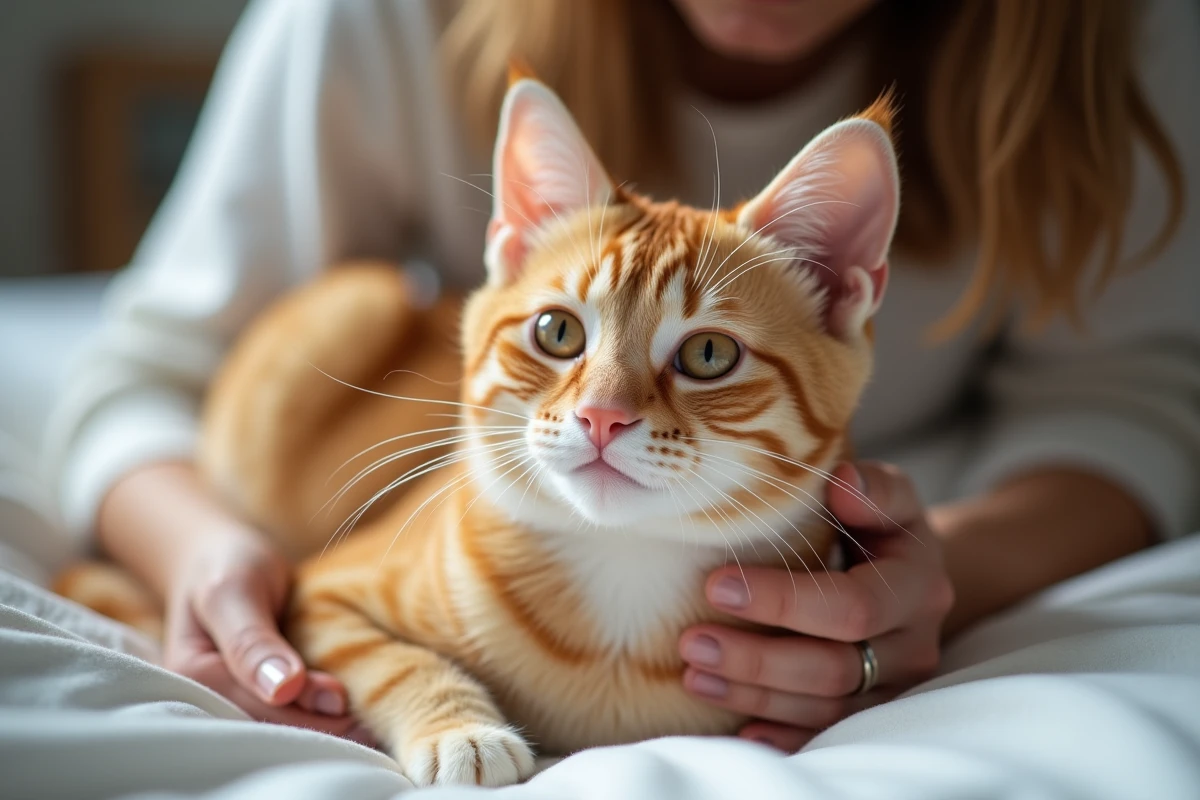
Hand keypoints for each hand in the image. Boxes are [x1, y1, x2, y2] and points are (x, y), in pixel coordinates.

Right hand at [164, 523, 370, 742]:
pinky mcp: (258, 692)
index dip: (302, 711)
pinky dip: (320, 712)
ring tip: (368, 724)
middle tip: (369, 723)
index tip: (342, 700)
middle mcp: (209, 699)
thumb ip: (252, 640)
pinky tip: (353, 713)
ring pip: (284, 724)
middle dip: (320, 726)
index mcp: (194, 679)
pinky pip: (290, 709)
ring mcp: (235, 697)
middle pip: (271, 725)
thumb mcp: (234, 590)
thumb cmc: (226, 565)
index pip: (255, 709)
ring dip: (325, 725)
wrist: (220, 556)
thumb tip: (283, 690)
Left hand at [679, 461, 953, 751]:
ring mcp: (892, 687)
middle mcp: (912, 646)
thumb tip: (842, 483)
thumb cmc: (880, 527)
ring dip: (754, 696)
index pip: (852, 605)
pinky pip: (826, 735)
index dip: (784, 600)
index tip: (717, 585)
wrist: (909, 578)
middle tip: (692, 643)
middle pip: (835, 669)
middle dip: (758, 659)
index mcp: (917, 588)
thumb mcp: (890, 497)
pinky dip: (781, 736)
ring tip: (693, 675)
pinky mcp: (870, 713)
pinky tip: (736, 729)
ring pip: (825, 709)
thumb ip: (873, 488)